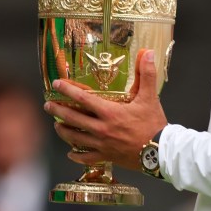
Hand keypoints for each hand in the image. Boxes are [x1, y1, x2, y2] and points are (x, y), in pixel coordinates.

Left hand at [44, 48, 167, 171]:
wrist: (161, 151)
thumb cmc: (154, 124)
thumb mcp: (150, 97)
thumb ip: (146, 74)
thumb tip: (148, 52)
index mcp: (109, 112)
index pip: (82, 99)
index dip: (67, 90)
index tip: (56, 84)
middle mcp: (101, 128)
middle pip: (72, 118)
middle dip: (57, 111)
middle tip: (48, 106)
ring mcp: (102, 144)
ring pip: (75, 138)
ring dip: (63, 131)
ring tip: (56, 125)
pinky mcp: (106, 157)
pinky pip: (86, 158)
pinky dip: (76, 156)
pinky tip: (70, 153)